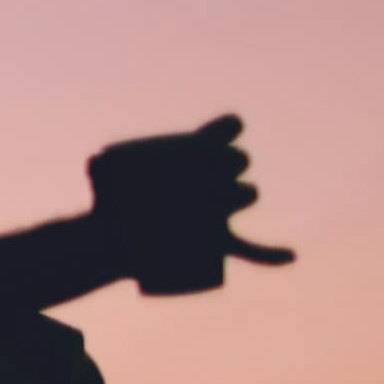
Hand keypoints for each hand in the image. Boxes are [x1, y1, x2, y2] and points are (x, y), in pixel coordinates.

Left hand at [89, 114, 293, 278]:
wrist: (114, 234)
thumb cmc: (111, 200)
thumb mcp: (103, 180)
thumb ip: (99, 166)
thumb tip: (93, 162)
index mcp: (197, 152)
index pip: (225, 130)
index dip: (229, 127)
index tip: (223, 132)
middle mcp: (216, 177)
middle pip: (237, 161)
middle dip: (233, 160)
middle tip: (210, 171)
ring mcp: (221, 209)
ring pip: (244, 194)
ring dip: (243, 193)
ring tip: (224, 201)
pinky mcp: (219, 243)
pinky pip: (254, 249)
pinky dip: (272, 255)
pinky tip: (290, 257)